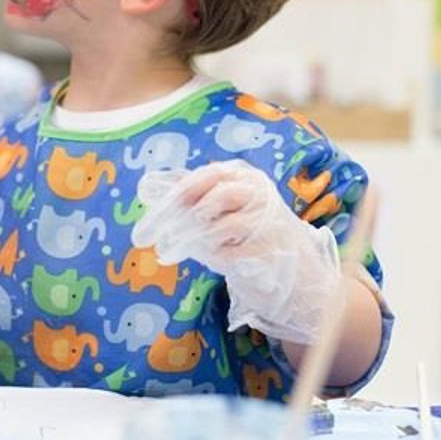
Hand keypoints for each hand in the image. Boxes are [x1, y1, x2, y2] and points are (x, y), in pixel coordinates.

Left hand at [132, 160, 343, 344]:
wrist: (290, 264)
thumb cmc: (246, 229)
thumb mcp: (221, 206)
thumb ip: (191, 196)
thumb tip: (149, 187)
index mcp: (244, 176)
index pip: (209, 175)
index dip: (182, 191)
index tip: (161, 208)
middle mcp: (258, 194)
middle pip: (220, 195)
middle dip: (189, 214)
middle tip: (168, 233)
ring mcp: (267, 222)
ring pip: (225, 225)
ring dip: (201, 238)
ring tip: (190, 246)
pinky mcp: (270, 251)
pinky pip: (233, 253)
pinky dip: (217, 257)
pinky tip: (214, 259)